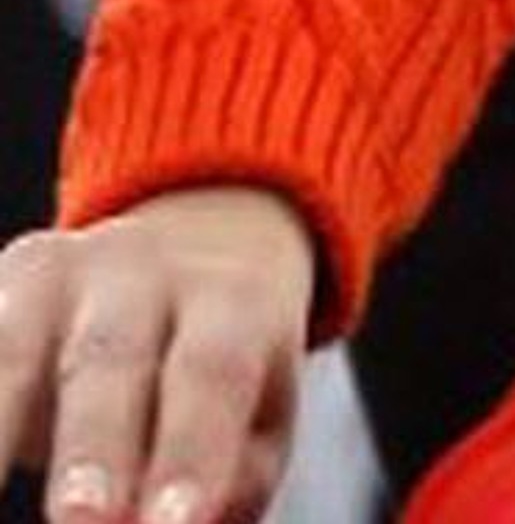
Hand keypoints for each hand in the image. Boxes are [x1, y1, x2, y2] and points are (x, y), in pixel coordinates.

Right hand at [0, 186, 311, 523]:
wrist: (178, 255)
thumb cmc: (211, 379)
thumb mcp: (252, 413)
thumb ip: (232, 475)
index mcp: (230, 299)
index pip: (216, 372)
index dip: (192, 450)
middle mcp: (143, 275)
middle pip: (114, 358)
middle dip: (94, 446)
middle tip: (87, 522)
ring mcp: (57, 279)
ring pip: (17, 356)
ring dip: (0, 432)